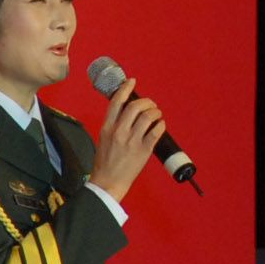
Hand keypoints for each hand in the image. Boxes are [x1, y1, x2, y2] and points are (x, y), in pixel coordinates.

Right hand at [90, 74, 166, 200]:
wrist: (108, 182)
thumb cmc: (105, 162)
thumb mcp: (103, 139)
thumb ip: (114, 125)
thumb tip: (127, 112)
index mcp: (107, 128)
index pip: (116, 102)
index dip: (126, 89)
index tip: (132, 81)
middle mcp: (119, 132)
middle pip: (135, 106)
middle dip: (147, 102)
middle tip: (151, 105)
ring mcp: (132, 141)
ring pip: (148, 116)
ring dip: (156, 112)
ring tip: (157, 116)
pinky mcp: (144, 150)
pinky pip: (156, 131)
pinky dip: (161, 125)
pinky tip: (160, 126)